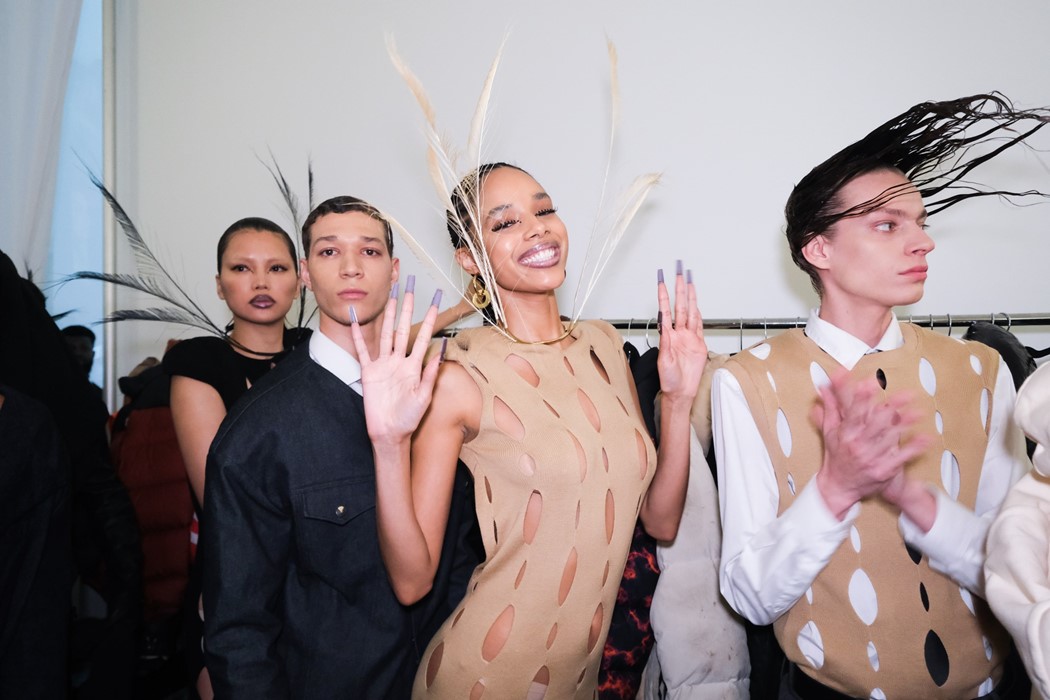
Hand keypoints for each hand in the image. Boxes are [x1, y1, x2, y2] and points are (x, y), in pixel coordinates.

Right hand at [351, 280, 443, 446]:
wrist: (390, 433)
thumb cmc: (409, 418)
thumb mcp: (424, 397)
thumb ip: (430, 374)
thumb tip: (441, 350)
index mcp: (414, 367)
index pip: (423, 337)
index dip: (429, 319)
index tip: (435, 302)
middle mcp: (399, 362)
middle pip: (403, 329)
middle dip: (407, 308)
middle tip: (409, 288)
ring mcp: (383, 365)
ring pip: (385, 334)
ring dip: (387, 316)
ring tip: (390, 297)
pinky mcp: (368, 372)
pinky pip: (362, 350)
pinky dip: (358, 335)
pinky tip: (355, 320)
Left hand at [655, 261, 706, 401]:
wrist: (681, 392)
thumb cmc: (669, 380)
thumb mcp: (664, 362)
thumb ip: (666, 344)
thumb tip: (664, 328)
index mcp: (668, 336)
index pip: (665, 310)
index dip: (663, 295)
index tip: (661, 280)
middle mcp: (678, 334)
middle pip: (680, 306)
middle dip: (679, 288)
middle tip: (679, 272)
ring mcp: (689, 337)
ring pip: (690, 312)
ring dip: (689, 296)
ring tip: (688, 281)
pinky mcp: (698, 344)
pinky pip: (698, 325)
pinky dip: (698, 313)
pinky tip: (696, 303)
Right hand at [812, 371, 930, 518]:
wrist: (839, 487)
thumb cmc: (836, 457)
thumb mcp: (830, 431)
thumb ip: (830, 408)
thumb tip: (825, 388)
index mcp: (846, 434)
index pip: (854, 412)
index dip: (862, 397)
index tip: (870, 383)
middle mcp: (859, 445)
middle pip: (877, 423)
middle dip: (892, 407)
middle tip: (906, 394)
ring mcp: (872, 458)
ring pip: (891, 438)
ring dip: (906, 425)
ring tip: (918, 413)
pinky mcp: (884, 469)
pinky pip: (902, 457)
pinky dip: (914, 448)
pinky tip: (924, 438)